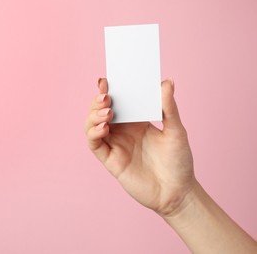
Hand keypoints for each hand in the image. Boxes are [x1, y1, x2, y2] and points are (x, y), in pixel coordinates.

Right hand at [85, 78, 195, 215]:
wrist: (178, 192)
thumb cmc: (179, 161)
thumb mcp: (176, 131)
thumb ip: (169, 108)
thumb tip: (167, 81)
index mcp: (136, 121)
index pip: (118, 101)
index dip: (108, 90)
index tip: (106, 80)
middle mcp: (123, 131)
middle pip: (100, 111)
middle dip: (98, 101)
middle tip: (106, 96)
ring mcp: (115, 145)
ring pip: (92, 125)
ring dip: (94, 115)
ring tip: (107, 112)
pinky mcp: (111, 160)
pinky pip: (95, 144)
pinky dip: (94, 133)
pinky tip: (104, 127)